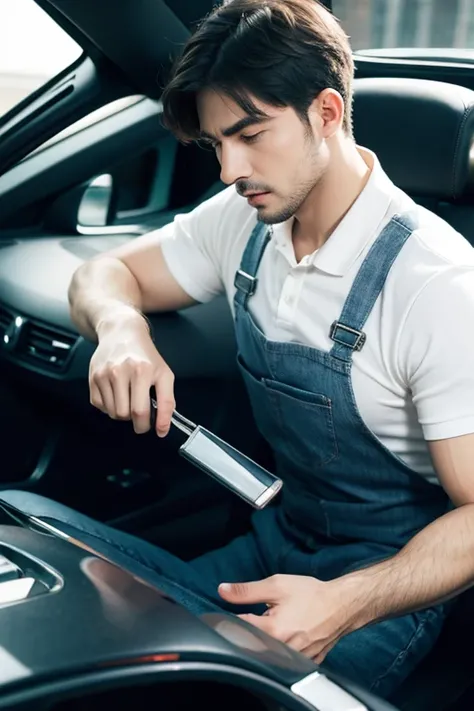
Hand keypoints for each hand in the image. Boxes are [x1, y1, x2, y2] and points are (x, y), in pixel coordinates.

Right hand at [89, 317, 174, 436]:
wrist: (122, 333)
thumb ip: (167, 401)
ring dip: (123, 413)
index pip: (141, 411)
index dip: (147, 425)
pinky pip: (100, 406)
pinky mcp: (93, 377)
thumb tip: (162, 429)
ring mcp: (103, 374)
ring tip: (131, 400)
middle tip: (143, 413)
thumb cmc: (146, 356)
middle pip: (125, 414)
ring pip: (112, 413)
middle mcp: (120, 371)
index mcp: (141, 371)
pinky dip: (110, 407)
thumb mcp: (164, 374)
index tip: (156, 429)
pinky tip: (118, 394)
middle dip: (137, 421)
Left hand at [218, 574, 356, 662]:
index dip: (230, 620)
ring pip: (270, 654)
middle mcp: (282, 649)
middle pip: (253, 645)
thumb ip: (247, 591)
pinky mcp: (306, 662)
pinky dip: (282, 649)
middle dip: (250, 631)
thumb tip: (222, 591)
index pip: (238, 629)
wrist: (341, 605)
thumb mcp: (276, 585)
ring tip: (278, 625)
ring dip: (266, 642)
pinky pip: (286, 660)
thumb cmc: (310, 594)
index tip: (229, 614)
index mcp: (272, 630)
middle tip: (260, 617)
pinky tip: (289, 635)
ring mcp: (295, 659)